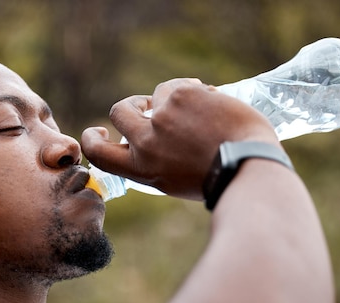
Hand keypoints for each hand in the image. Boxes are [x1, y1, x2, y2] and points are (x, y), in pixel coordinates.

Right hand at [81, 78, 278, 199]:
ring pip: (157, 94)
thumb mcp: (173, 180)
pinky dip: (195, 92)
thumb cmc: (217, 178)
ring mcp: (161, 115)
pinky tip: (214, 106)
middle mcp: (144, 141)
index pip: (98, 153)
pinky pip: (180, 84)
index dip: (92, 138)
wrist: (247, 165)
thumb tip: (147, 138)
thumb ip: (153, 160)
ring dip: (174, 99)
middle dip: (132, 105)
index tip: (101, 131)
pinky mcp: (181, 94)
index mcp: (140, 168)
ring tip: (202, 115)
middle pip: (119, 111)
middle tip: (148, 105)